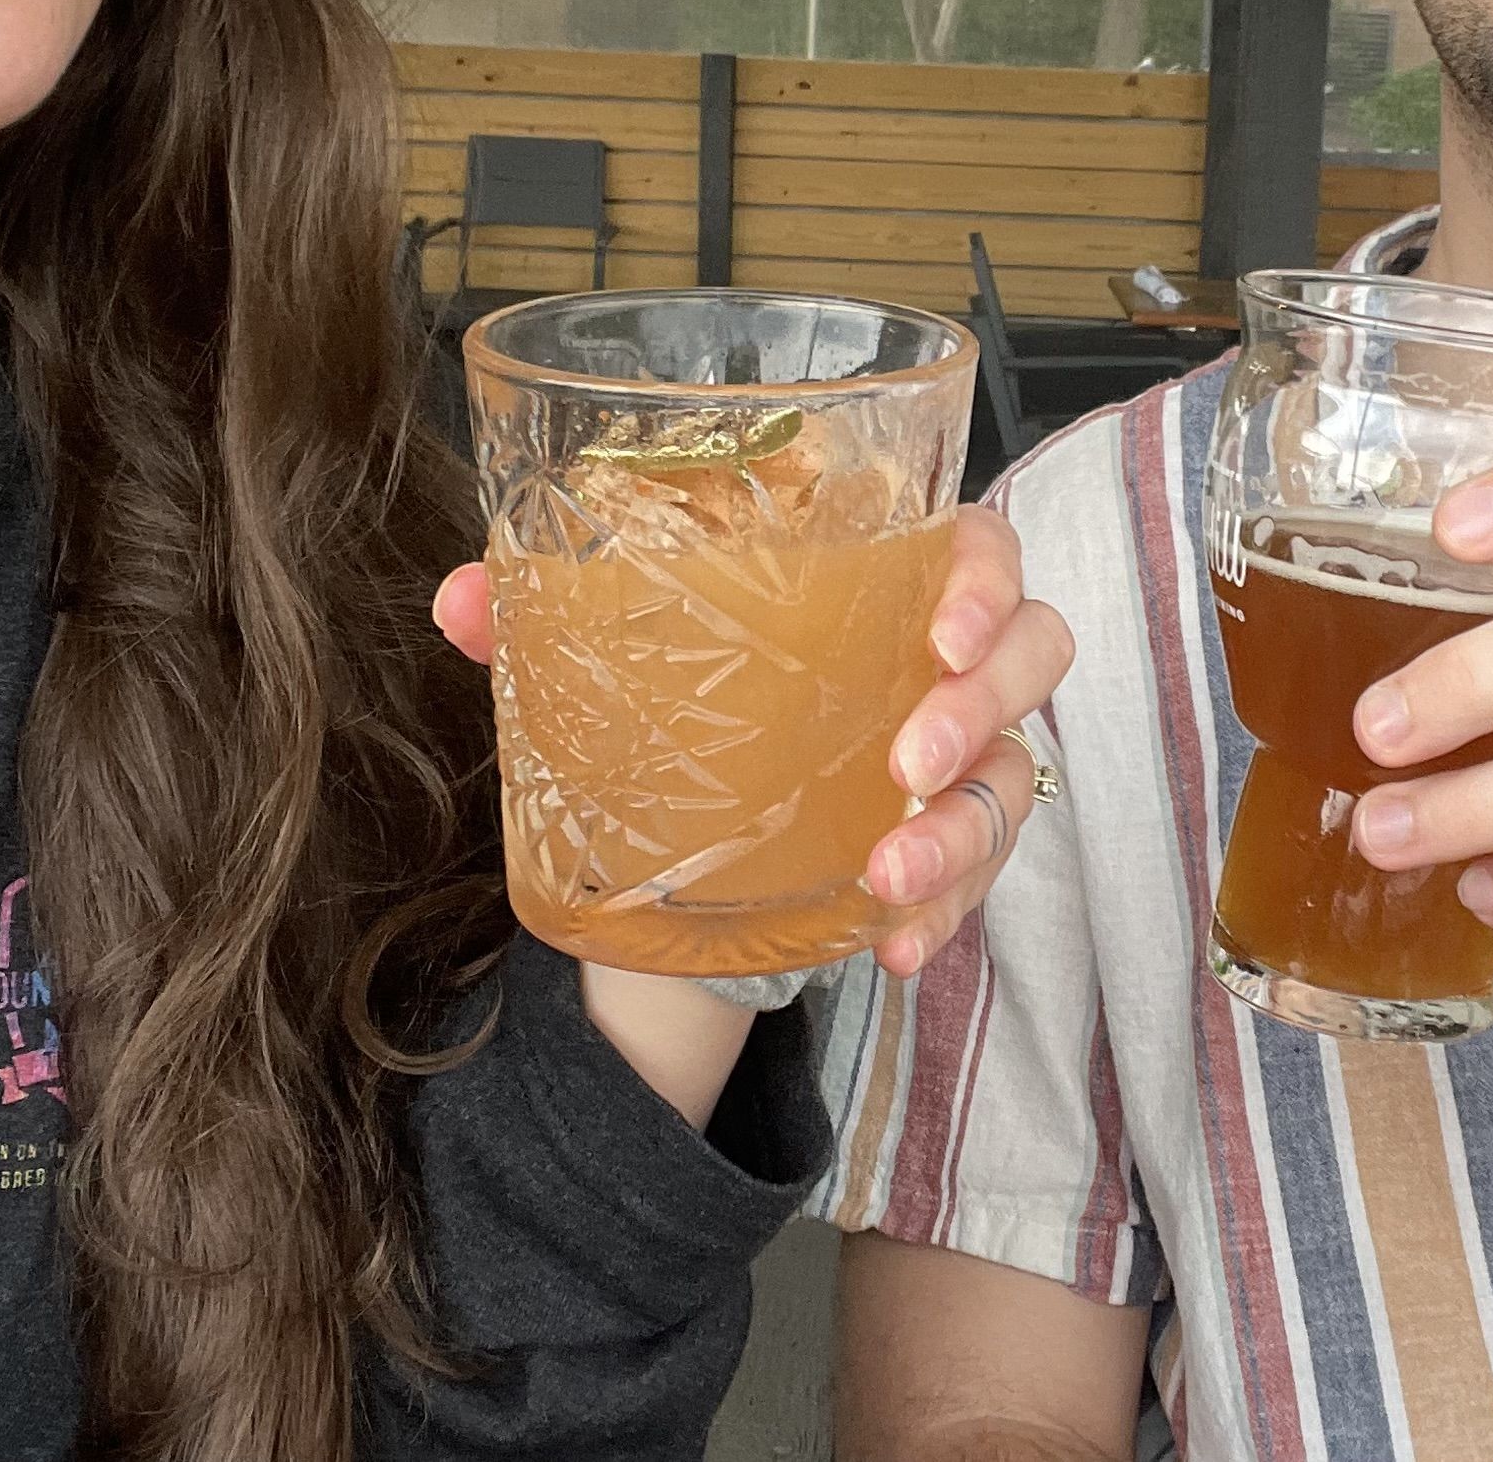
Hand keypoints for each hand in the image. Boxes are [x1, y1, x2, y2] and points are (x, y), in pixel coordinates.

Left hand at [432, 504, 1071, 980]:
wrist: (689, 825)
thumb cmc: (689, 696)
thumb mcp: (615, 656)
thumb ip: (542, 621)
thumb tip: (461, 599)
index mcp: (885, 581)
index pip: (980, 547)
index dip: (985, 580)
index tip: (946, 628)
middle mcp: (939, 664)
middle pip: (1031, 655)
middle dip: (981, 706)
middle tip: (907, 760)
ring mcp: (953, 762)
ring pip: (1010, 778)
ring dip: (961, 831)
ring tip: (889, 874)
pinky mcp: (940, 849)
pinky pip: (977, 882)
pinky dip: (942, 915)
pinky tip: (893, 946)